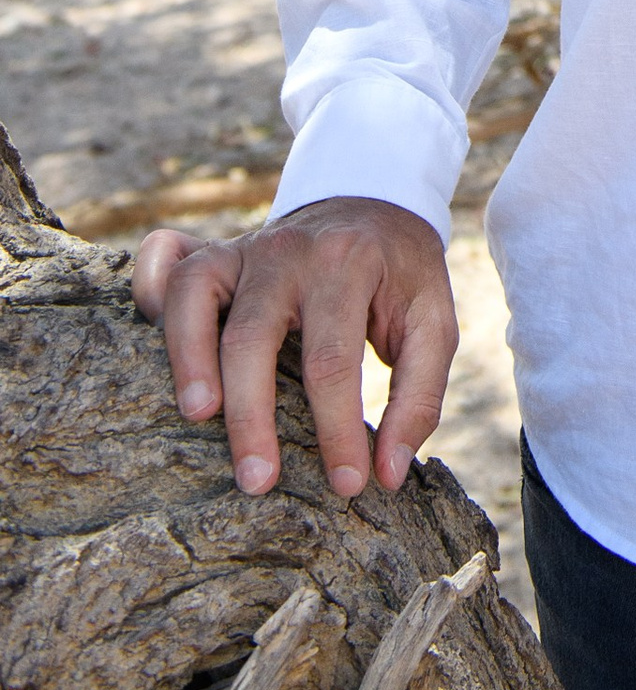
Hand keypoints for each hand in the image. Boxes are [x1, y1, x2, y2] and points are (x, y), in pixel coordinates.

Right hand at [133, 197, 457, 500]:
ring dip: (187, 356)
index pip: (334, 360)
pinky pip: (166, 258)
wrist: (375, 203)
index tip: (348, 485)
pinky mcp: (214, 248)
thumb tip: (387, 475)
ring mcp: (246, 246)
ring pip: (196, 294)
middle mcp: (290, 251)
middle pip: (253, 336)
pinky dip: (148, 288)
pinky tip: (149, 336)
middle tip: (257, 483)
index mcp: (350, 264)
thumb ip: (419, 396)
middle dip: (251, 417)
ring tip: (199, 415)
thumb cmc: (400, 278)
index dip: (338, 430)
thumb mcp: (433, 322)